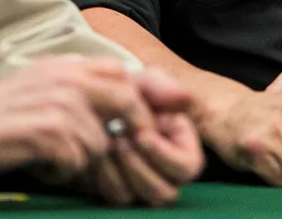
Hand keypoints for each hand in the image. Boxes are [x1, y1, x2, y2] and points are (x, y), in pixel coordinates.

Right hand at [0, 56, 156, 183]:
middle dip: (128, 130)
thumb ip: (77, 85)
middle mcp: (68, 79)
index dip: (135, 97)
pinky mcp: (50, 133)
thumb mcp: (39, 86)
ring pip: (101, 142)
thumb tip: (120, 97)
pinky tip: (40, 167)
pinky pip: (77, 162)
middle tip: (113, 152)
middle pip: (126, 101)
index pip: (121, 70)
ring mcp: (60, 104)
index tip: (134, 122)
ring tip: (51, 158)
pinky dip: (60, 172)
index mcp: (66, 65)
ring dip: (81, 160)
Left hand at [88, 68, 203, 205]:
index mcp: (182, 148)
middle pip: (165, 193)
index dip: (164, 156)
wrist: (95, 102)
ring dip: (122, 173)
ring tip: (109, 144)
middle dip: (140, 168)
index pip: (187, 167)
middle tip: (120, 140)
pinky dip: (103, 178)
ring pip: (138, 199)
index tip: (141, 135)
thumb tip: (185, 98)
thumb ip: (163, 87)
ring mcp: (140, 184)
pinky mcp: (116, 189)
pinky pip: (113, 198)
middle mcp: (164, 172)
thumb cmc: (126, 91)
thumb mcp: (143, 82)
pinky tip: (96, 154)